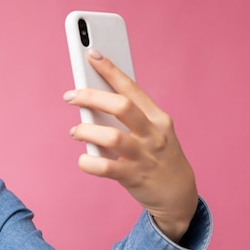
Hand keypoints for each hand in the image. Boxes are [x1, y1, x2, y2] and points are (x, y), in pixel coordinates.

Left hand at [64, 49, 197, 241]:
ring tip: (74, 131)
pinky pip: (104, 167)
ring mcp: (143, 156)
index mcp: (157, 118)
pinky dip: (87, 161)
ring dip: (85, 131)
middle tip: (70, 96)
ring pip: (111, 136)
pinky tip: (83, 159)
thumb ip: (128, 120)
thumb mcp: (151, 133)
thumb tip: (92, 106)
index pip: (131, 87)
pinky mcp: (132, 177)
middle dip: (91, 96)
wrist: (178, 195)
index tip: (91, 54)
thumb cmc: (157, 157)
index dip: (110, 69)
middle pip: (120, 106)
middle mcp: (152, 134)